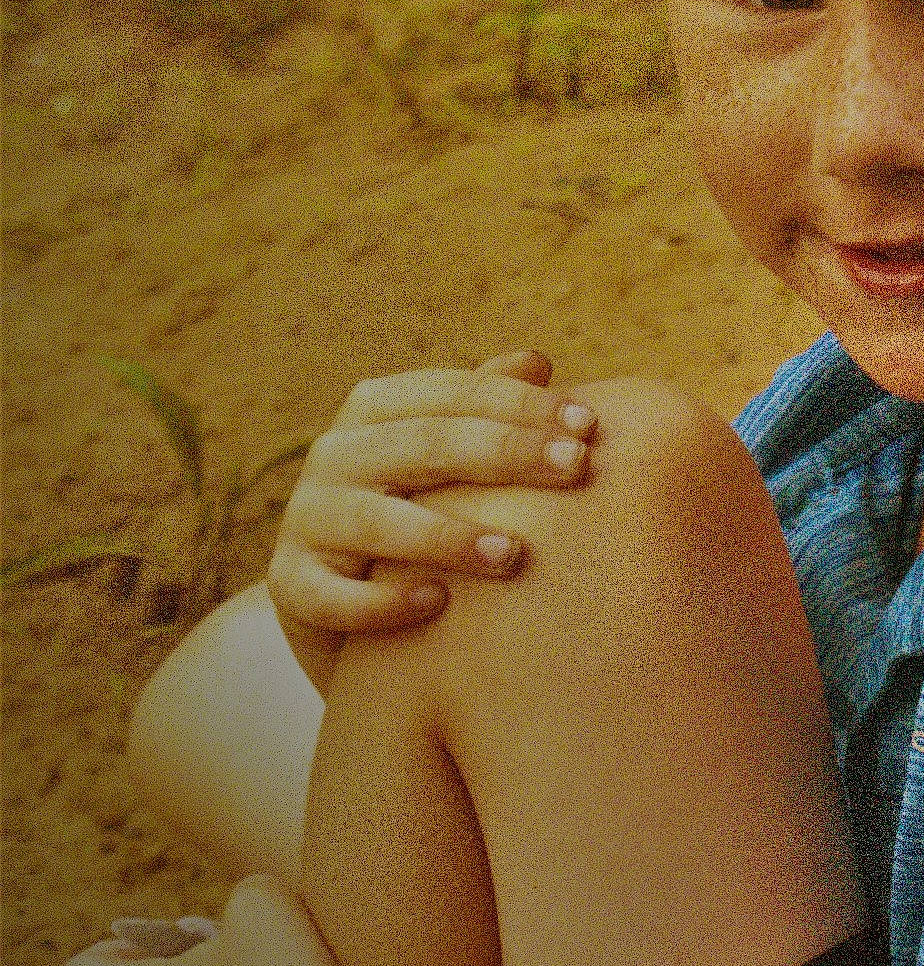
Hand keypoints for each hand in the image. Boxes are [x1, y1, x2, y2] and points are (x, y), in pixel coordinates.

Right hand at [270, 348, 598, 637]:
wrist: (345, 600)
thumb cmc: (422, 508)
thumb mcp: (450, 456)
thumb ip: (486, 407)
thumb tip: (536, 361)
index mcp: (377, 408)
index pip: (455, 393)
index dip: (523, 405)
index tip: (589, 426)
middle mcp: (336, 453)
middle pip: (426, 444)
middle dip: (507, 452)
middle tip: (576, 468)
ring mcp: (308, 518)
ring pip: (376, 520)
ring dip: (448, 535)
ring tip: (514, 554)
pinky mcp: (291, 584)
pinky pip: (332, 596)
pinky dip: (382, 603)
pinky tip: (439, 604)